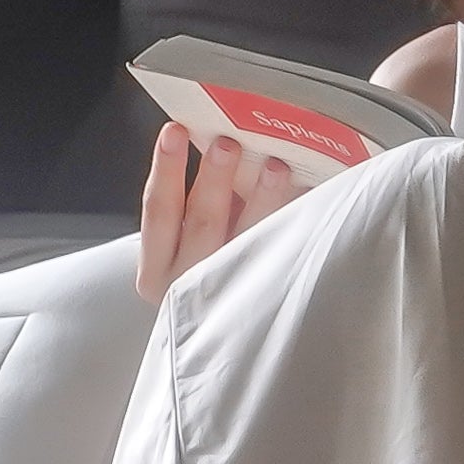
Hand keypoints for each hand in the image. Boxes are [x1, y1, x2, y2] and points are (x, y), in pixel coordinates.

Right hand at [137, 124, 310, 303]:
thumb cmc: (203, 271)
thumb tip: (224, 141)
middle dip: (214, 179)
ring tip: (275, 167)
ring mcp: (227, 298)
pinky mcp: (265, 300)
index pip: (158, 211)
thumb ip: (200, 201)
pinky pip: (279, 259)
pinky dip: (293, 225)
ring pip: (247, 244)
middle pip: (202, 225)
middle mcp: (186, 286)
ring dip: (261, 200)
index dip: (166, 169)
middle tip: (227, 143)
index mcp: (156, 269)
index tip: (174, 130)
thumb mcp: (186, 243)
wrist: (221, 332)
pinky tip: (307, 197)